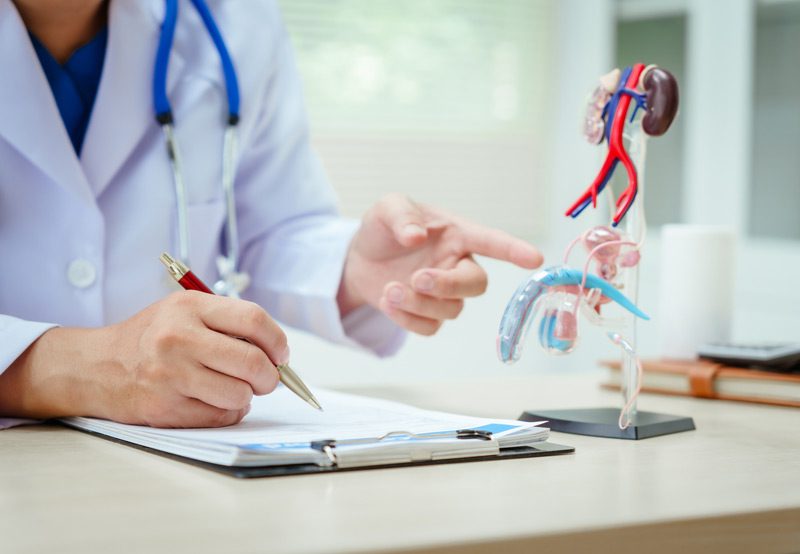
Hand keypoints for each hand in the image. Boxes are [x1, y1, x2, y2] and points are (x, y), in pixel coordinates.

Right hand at [0, 292, 286, 427]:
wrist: (97, 367)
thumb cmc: (151, 337)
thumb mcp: (184, 311)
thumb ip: (227, 322)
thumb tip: (277, 352)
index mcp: (189, 307)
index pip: (254, 320)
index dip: (277, 341)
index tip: (281, 354)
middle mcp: (179, 338)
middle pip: (253, 362)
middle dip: (271, 376)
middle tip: (267, 379)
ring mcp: (171, 375)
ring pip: (240, 394)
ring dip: (247, 396)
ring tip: (235, 388)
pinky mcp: (166, 408)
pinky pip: (221, 416)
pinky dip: (228, 412)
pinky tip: (215, 401)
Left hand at [339, 194, 542, 334]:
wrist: (359, 258)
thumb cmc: (384, 229)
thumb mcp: (387, 209)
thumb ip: (402, 216)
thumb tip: (416, 236)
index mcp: (457, 234)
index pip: (491, 241)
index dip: (514, 250)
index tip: (535, 259)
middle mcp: (457, 264)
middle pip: (475, 284)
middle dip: (449, 285)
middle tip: (418, 278)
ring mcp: (445, 293)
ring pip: (451, 309)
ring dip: (419, 303)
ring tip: (389, 289)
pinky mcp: (428, 315)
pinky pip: (430, 327)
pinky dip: (407, 319)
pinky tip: (387, 301)